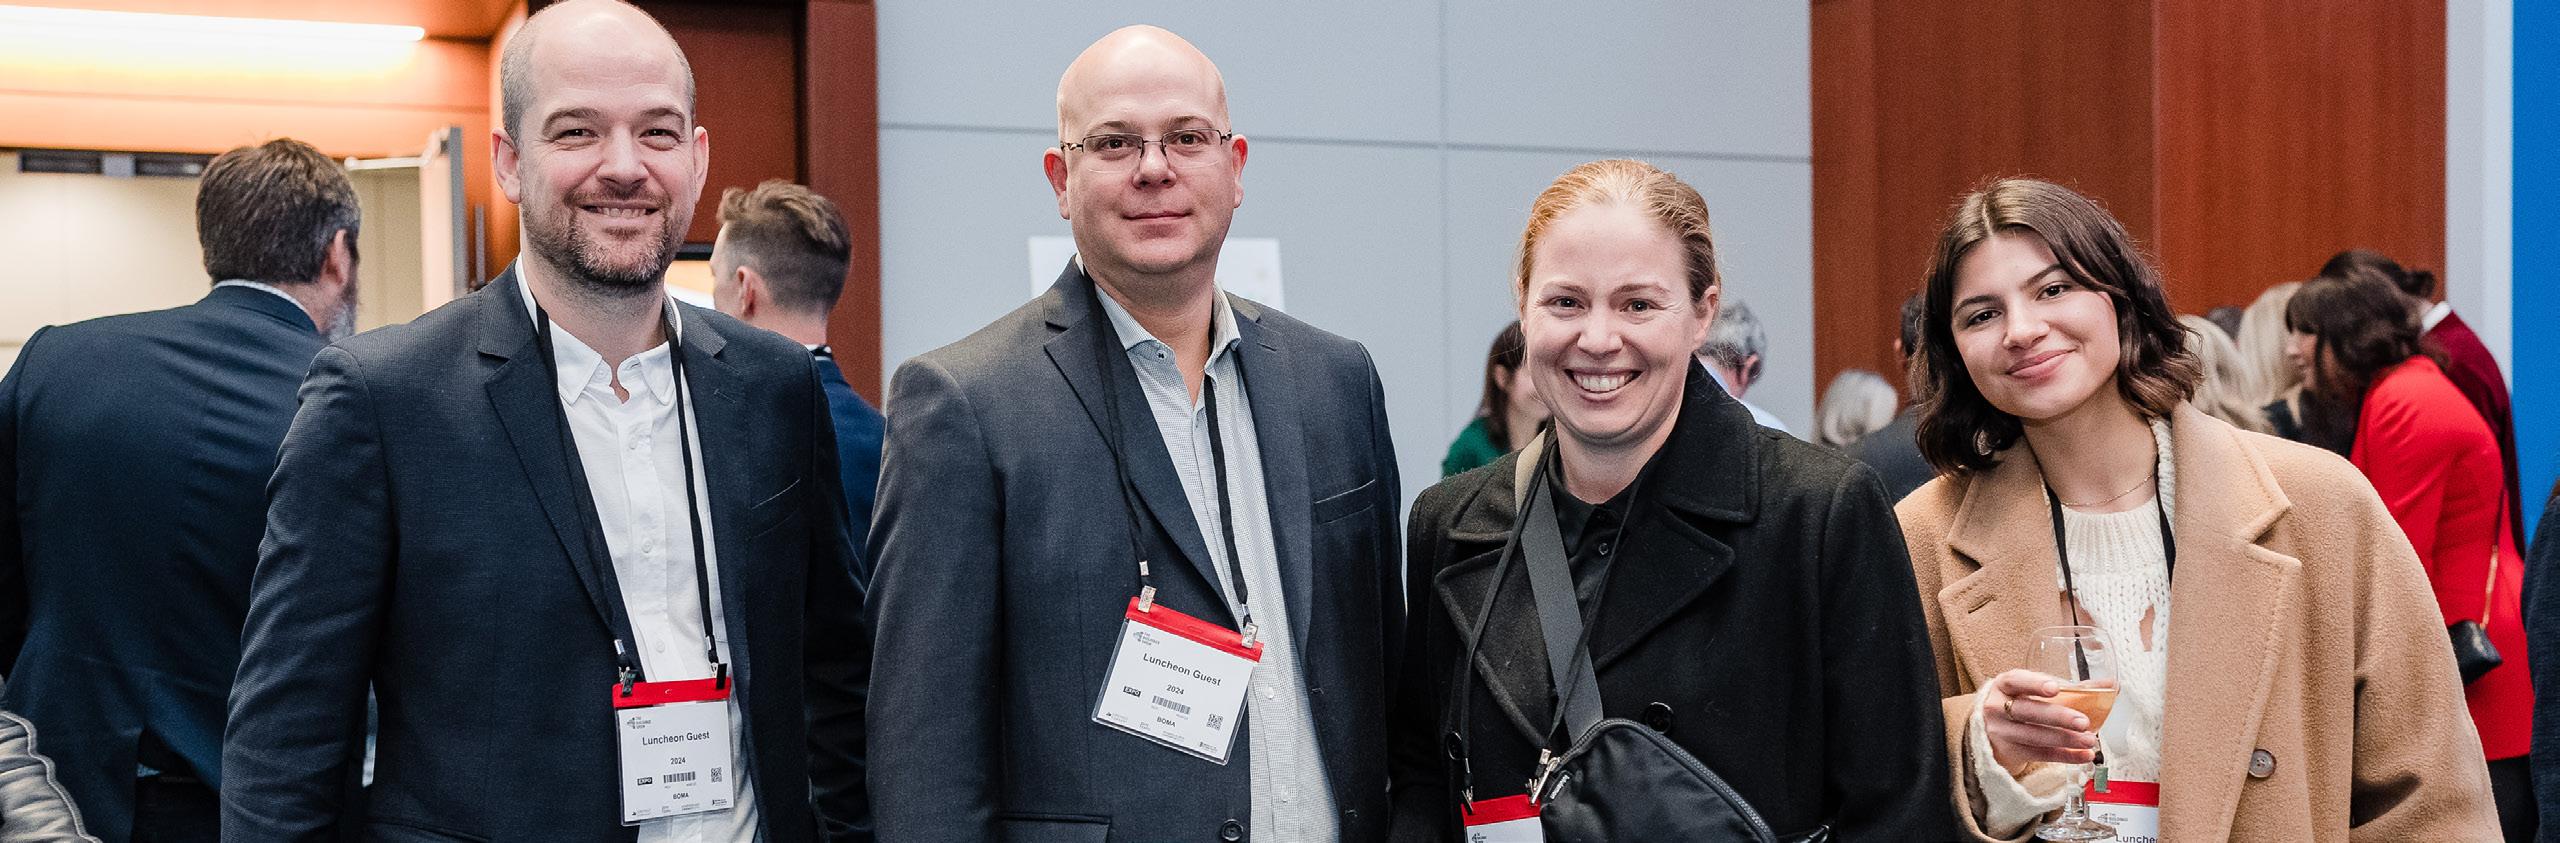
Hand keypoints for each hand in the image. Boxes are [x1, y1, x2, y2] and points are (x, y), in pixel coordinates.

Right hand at [1982, 669, 2096, 772]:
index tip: (2055, 688)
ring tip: (2089, 740)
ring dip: (2065, 739)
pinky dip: (2065, 756)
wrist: (1993, 731)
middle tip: (2083, 721)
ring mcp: (2001, 732)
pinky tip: (2083, 755)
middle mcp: (1997, 708)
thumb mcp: (2035, 691)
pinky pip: (2040, 755)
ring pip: (2035, 736)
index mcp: (2004, 685)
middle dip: (2058, 716)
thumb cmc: (2021, 704)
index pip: (2016, 681)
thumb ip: (2071, 688)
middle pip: (2027, 711)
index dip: (2035, 684)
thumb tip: (2110, 684)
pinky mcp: (2010, 752)